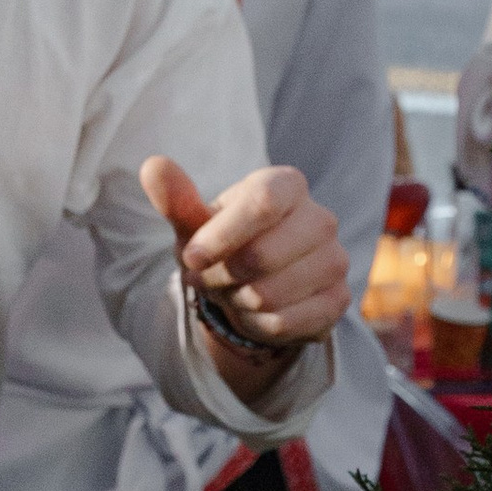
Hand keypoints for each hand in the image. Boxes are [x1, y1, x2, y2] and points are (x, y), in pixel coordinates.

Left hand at [145, 154, 349, 384]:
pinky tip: (255, 312)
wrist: (251, 282)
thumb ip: (176, 198)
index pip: (263, 203)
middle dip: (222, 276)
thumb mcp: (195, 223)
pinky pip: (286, 323)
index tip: (192, 258)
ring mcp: (335, 261)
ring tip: (234, 291)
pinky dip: (257, 324)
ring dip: (237, 302)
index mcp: (287, 185)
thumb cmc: (222, 243)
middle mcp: (320, 219)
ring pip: (270, 295)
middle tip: (212, 276)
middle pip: (262, 256)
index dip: (222, 236)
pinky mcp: (338, 300)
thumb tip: (152, 166)